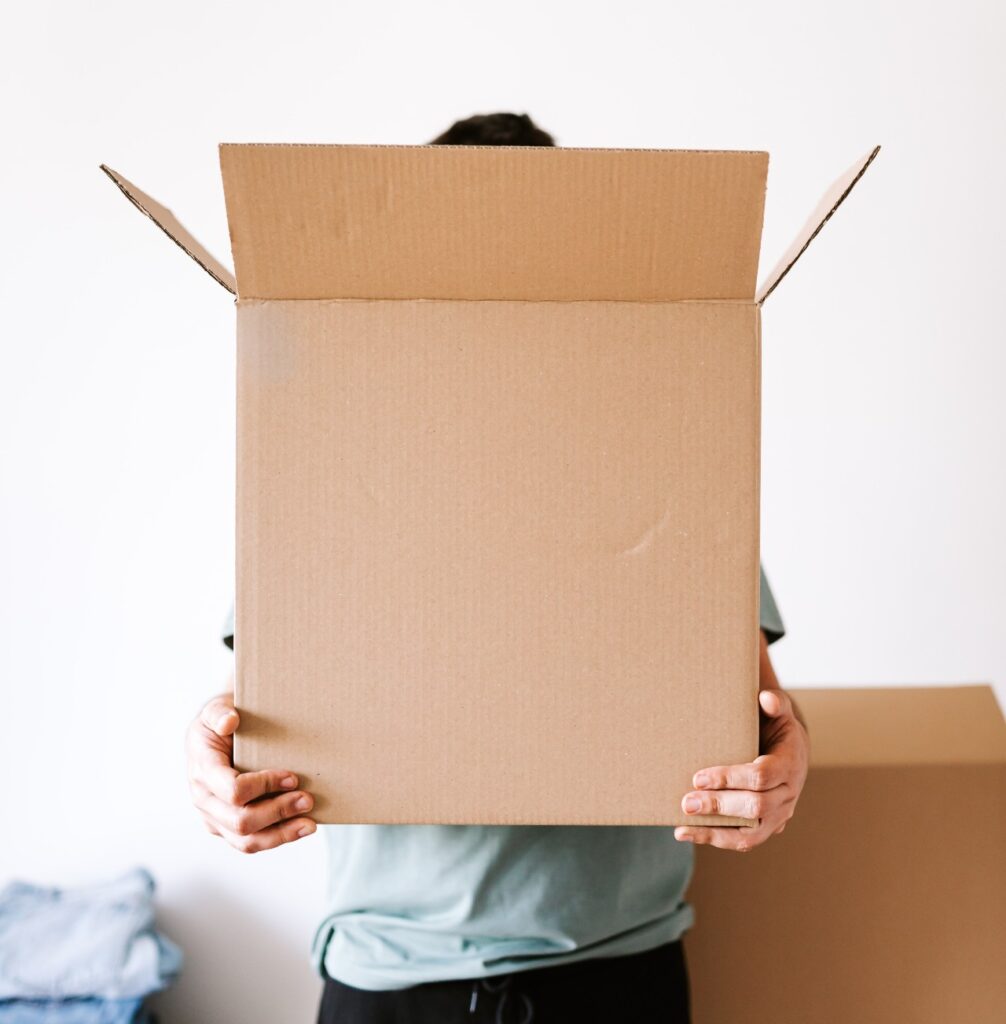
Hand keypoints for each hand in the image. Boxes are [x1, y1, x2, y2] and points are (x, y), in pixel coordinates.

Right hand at [186, 691, 316, 852]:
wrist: (217, 733)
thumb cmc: (220, 720)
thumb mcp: (216, 708)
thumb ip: (219, 713)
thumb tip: (230, 722)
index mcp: (202, 769)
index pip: (233, 790)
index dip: (264, 786)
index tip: (292, 776)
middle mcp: (203, 799)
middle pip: (240, 821)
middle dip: (278, 812)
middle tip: (307, 799)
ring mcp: (213, 818)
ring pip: (246, 841)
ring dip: (282, 834)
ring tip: (310, 824)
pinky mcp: (226, 828)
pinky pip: (250, 843)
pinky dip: (278, 838)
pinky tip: (301, 829)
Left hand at [674, 688, 808, 851]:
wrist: (791, 753)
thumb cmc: (777, 728)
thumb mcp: (779, 712)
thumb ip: (774, 703)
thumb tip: (765, 698)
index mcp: (790, 764)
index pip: (761, 776)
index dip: (730, 778)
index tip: (698, 777)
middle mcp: (788, 794)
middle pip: (755, 807)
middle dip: (719, 805)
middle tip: (687, 802)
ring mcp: (779, 815)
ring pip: (751, 832)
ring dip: (715, 830)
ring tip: (683, 825)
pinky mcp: (766, 827)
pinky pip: (743, 840)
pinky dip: (714, 839)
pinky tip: (685, 832)